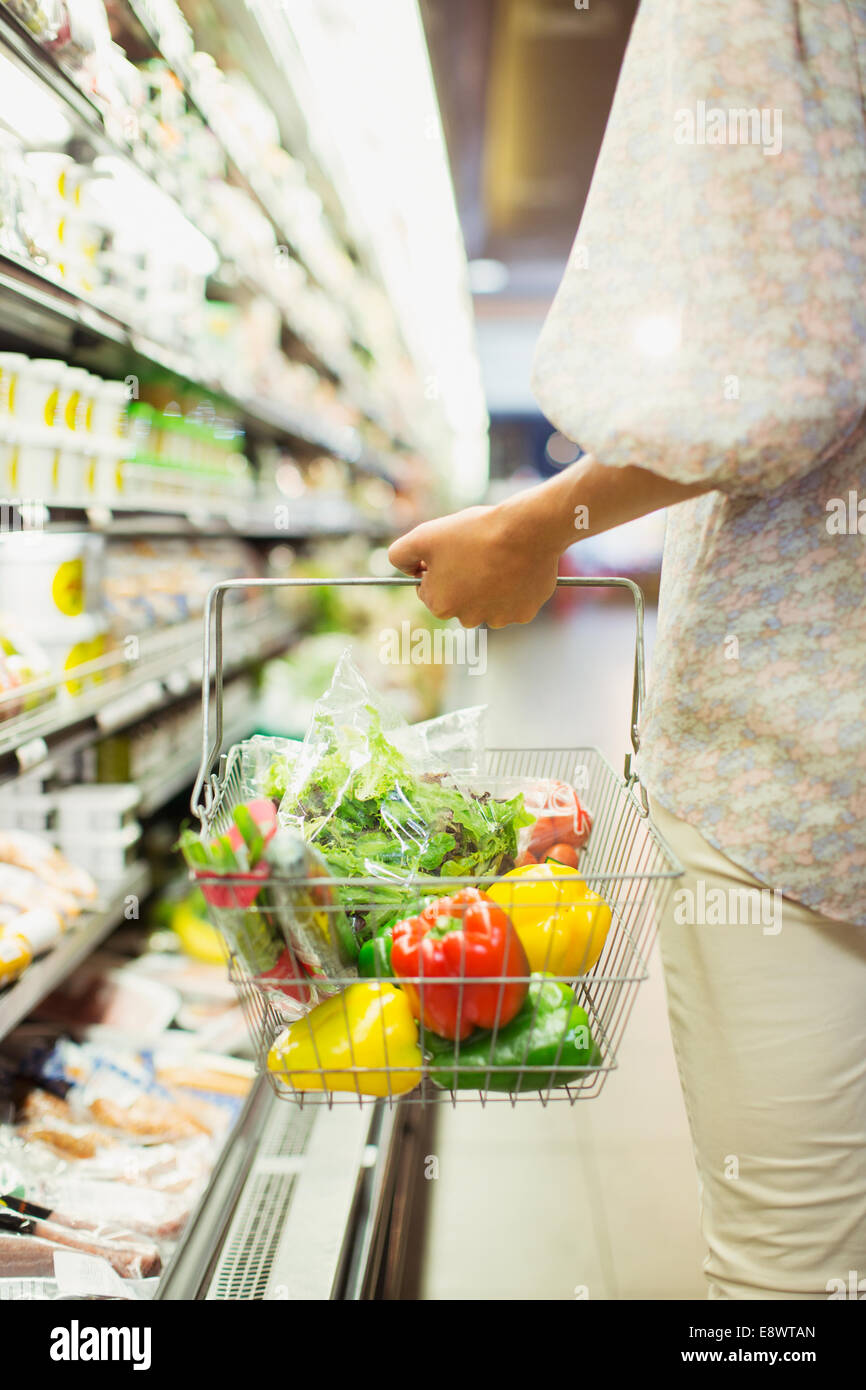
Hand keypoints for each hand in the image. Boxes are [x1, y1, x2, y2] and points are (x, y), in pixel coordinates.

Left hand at [388, 501, 559, 628]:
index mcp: (440, 606)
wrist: (527, 530)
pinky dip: (514, 587)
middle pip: (459, 599)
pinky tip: (517, 567)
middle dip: (463, 579)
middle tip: (477, 552)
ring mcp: (498, 619)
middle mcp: (467, 620)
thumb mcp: (424, 535)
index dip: (439, 567)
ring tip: (499, 558)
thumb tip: (402, 568)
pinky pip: (514, 601)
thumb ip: (400, 554)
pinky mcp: (524, 613)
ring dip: (490, 585)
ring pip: (487, 602)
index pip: (430, 589)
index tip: (453, 551)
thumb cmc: (474, 532)